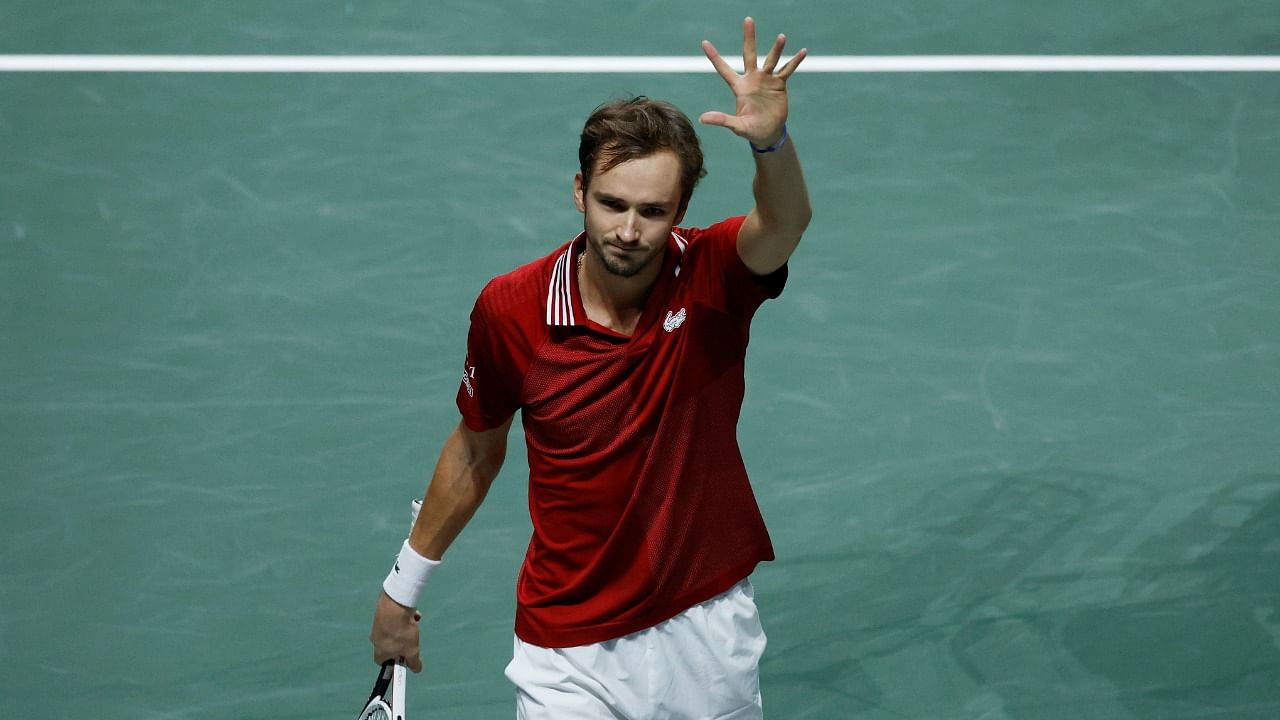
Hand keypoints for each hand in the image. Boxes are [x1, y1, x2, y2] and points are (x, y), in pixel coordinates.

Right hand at [370, 591, 423, 671]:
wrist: (395, 606)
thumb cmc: (401, 632)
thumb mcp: (412, 651)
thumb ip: (414, 662)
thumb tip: (417, 669)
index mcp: (379, 652)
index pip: (382, 663)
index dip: (392, 663)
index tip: (403, 660)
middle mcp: (376, 640)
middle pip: (389, 646)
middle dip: (402, 644)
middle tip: (411, 641)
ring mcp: (378, 626)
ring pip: (394, 632)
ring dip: (405, 629)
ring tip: (413, 625)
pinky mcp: (383, 614)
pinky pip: (395, 619)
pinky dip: (405, 619)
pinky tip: (413, 615)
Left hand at [700, 17, 806, 148]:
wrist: (768, 133)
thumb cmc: (750, 130)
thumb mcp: (737, 126)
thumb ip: (722, 120)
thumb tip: (702, 118)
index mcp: (739, 87)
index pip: (724, 69)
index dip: (714, 57)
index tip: (704, 43)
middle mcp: (752, 79)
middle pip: (749, 54)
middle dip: (749, 38)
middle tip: (748, 20)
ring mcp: (766, 80)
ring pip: (771, 60)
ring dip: (776, 49)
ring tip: (781, 37)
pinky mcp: (779, 84)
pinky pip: (788, 70)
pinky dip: (795, 61)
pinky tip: (803, 52)